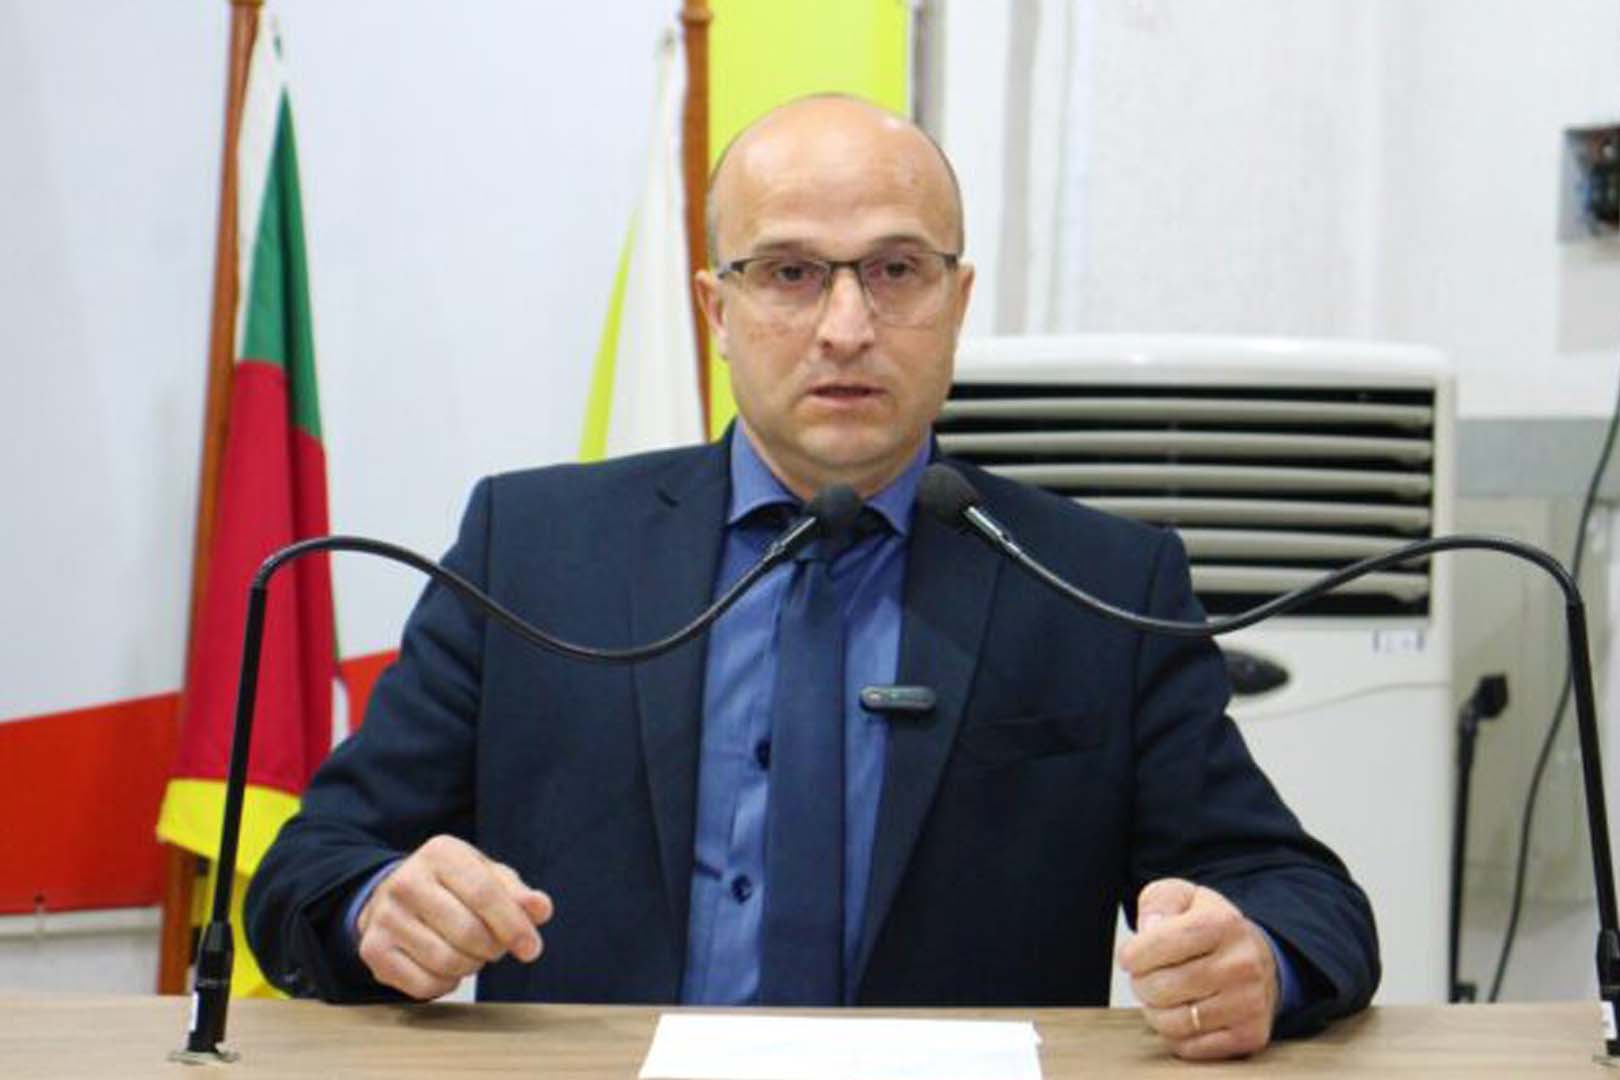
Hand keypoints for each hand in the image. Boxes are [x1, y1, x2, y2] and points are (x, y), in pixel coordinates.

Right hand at [356, 834, 553, 999]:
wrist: (395, 895)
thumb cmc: (454, 886)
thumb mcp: (488, 877)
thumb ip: (518, 894)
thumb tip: (540, 909)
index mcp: (441, 853)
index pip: (485, 894)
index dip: (514, 926)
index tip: (532, 949)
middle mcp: (406, 881)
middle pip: (468, 933)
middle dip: (493, 948)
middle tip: (495, 947)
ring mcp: (385, 916)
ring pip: (447, 962)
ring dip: (471, 966)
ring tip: (470, 953)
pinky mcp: (373, 950)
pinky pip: (424, 985)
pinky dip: (446, 984)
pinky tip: (446, 967)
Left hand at [1116, 878, 1278, 1059]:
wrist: (1257, 956)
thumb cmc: (1209, 927)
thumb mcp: (1181, 897)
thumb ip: (1157, 903)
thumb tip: (1149, 929)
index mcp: (1223, 923)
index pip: (1160, 943)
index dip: (1133, 954)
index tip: (1131, 956)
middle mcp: (1242, 963)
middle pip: (1160, 987)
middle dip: (1141, 983)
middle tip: (1147, 976)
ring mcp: (1249, 1002)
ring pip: (1172, 1022)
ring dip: (1154, 1011)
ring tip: (1162, 995)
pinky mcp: (1249, 1034)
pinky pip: (1189, 1047)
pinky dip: (1175, 1034)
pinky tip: (1183, 1013)